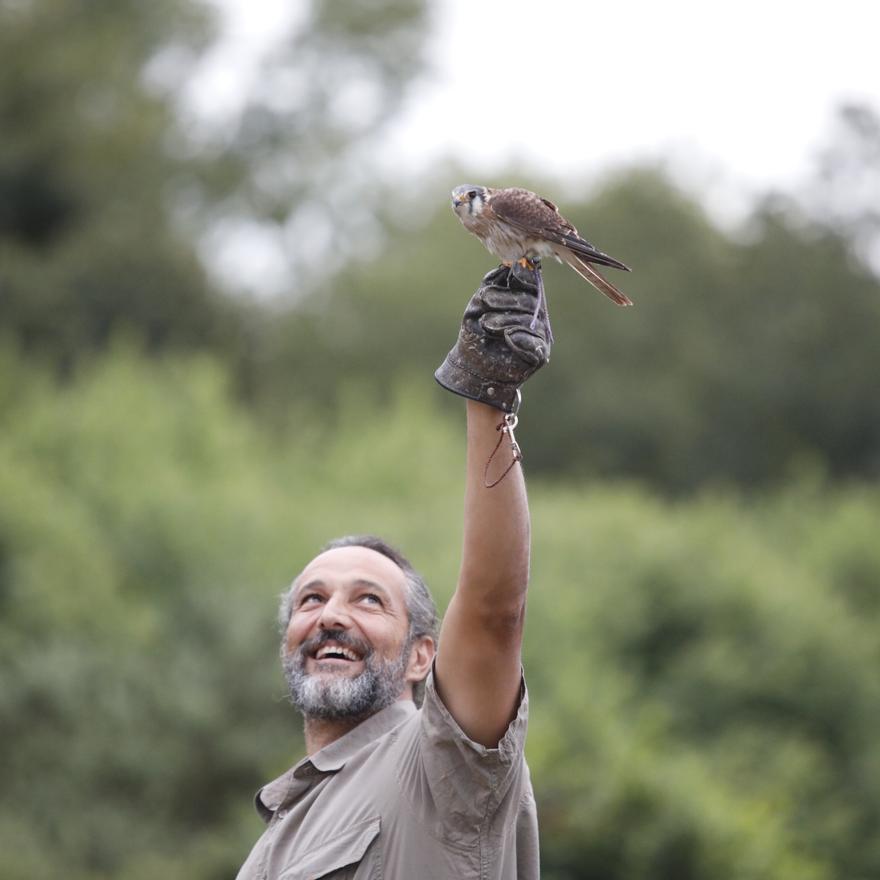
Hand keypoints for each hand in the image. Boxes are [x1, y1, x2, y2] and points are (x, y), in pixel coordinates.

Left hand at [434, 263, 550, 411]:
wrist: (474, 368)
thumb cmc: (476, 334)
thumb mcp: (479, 304)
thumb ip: (493, 284)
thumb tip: (508, 266)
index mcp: (524, 301)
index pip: (531, 282)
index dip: (521, 276)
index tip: (510, 273)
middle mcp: (536, 316)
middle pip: (528, 299)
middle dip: (505, 298)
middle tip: (484, 301)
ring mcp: (540, 335)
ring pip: (528, 319)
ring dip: (504, 320)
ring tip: (486, 325)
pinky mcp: (540, 353)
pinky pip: (535, 342)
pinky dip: (519, 338)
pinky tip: (507, 338)